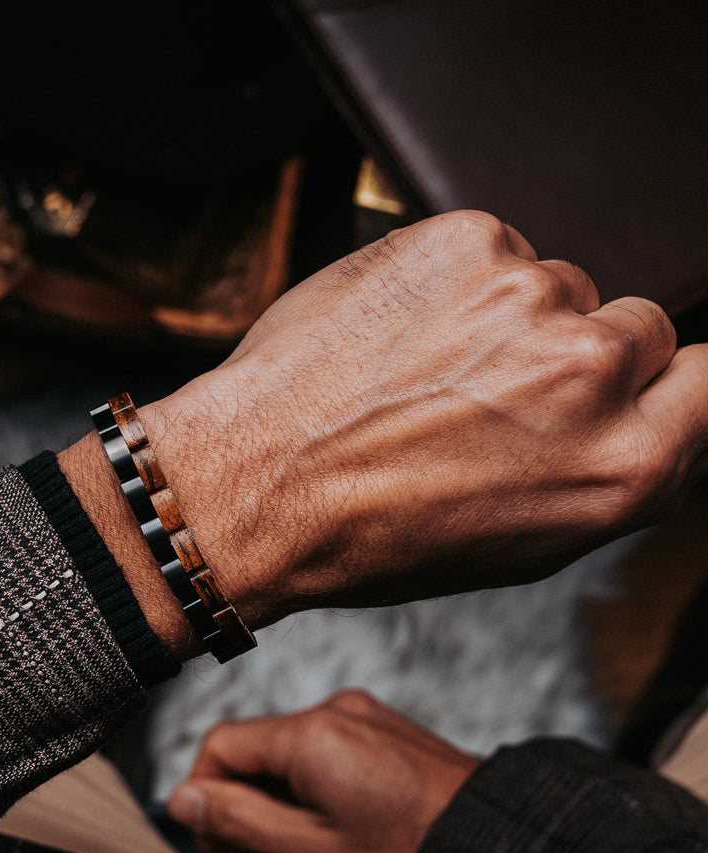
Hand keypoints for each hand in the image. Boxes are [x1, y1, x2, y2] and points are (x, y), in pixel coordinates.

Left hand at [135, 211, 707, 630]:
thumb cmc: (373, 532)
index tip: (633, 384)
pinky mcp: (463, 241)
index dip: (665, 382)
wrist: (255, 484)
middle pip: (636, 327)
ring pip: (554, 286)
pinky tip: (398, 334)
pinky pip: (489, 251)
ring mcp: (526, 297)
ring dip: (504, 320)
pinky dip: (452, 284)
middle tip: (489, 394)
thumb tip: (651, 413)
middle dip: (576, 356)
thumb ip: (607, 470)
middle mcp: (590, 372)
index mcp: (623, 467)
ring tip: (424, 372)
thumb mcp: (521, 543)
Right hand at [167, 690, 476, 852]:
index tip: (218, 843)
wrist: (497, 844)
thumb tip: (183, 798)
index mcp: (309, 734)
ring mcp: (362, 715)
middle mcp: (333, 710)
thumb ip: (239, 820)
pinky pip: (326, 752)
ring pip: (290, 756)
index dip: (205, 796)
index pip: (221, 746)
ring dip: (280, 807)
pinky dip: (313, 792)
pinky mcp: (382, 729)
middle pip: (255, 753)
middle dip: (246, 812)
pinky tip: (330, 836)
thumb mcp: (311, 852)